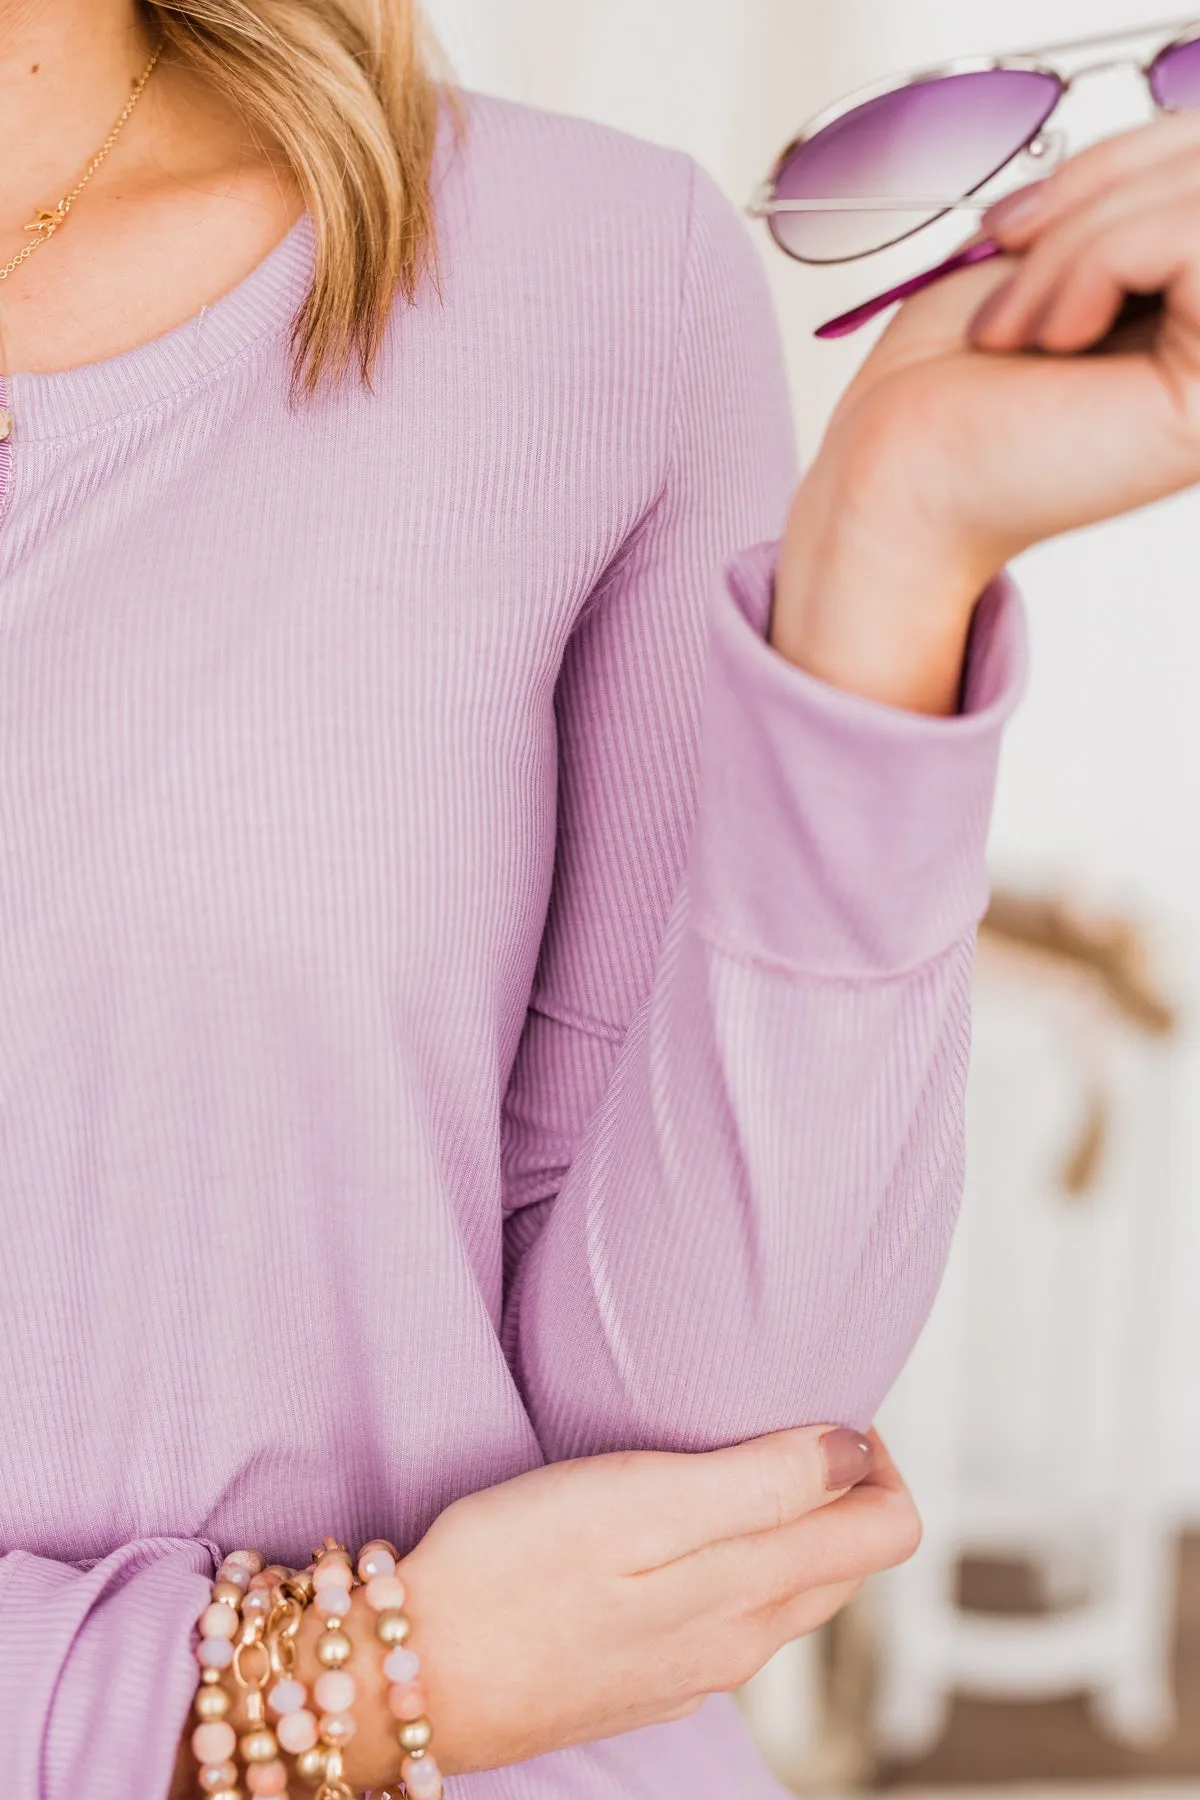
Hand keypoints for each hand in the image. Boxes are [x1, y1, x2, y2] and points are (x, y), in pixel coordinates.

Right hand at [301, 1427, 916, 1784]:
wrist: (414, 1676)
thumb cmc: (513, 1572)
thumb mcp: (643, 1498)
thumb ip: (764, 1480)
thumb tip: (853, 1452)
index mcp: (755, 1592)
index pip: (888, 1531)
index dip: (875, 1457)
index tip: (819, 1408)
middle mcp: (741, 1644)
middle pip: (847, 1560)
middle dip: (839, 1485)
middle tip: (778, 1418)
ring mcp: (694, 1672)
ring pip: (789, 1591)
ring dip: (787, 1522)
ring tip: (726, 1458)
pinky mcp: (645, 1682)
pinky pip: (727, 1618)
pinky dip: (732, 1562)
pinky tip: (671, 1528)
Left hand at [771, 112, 1199, 715]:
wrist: (897, 475)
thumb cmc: (951, 384)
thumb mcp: (1053, 247)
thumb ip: (1137, 193)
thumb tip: (1179, 135)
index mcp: (1195, 304)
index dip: (1121, 155)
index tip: (1017, 221)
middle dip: (1099, 183)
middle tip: (1010, 248)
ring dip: (1082, 236)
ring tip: (1019, 320)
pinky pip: (1192, 240)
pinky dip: (1098, 261)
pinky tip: (1052, 339)